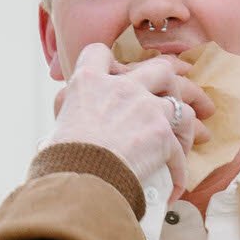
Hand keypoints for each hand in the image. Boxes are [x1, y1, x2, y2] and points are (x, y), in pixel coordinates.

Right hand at [48, 44, 212, 199]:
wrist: (81, 179)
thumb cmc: (62, 160)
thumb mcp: (55, 127)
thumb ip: (66, 119)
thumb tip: (57, 132)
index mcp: (89, 81)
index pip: (99, 53)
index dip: (109, 63)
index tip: (114, 77)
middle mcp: (121, 87)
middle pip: (160, 69)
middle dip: (168, 85)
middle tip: (165, 104)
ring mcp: (146, 108)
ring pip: (181, 108)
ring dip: (183, 129)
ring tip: (179, 148)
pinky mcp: (162, 134)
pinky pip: (179, 149)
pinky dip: (178, 169)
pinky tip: (173, 186)